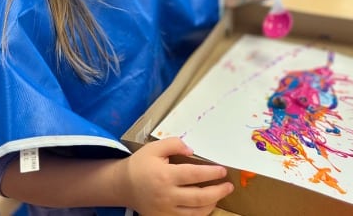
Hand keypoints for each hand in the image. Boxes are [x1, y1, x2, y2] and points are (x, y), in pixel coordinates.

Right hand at [118, 137, 233, 214]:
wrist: (123, 185)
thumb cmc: (141, 164)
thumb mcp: (155, 147)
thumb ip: (174, 144)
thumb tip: (192, 151)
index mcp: (165, 176)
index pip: (194, 175)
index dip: (211, 173)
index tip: (223, 170)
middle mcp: (167, 196)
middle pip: (199, 197)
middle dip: (218, 192)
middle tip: (229, 186)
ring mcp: (165, 211)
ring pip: (195, 213)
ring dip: (211, 204)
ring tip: (219, 195)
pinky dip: (199, 214)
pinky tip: (205, 205)